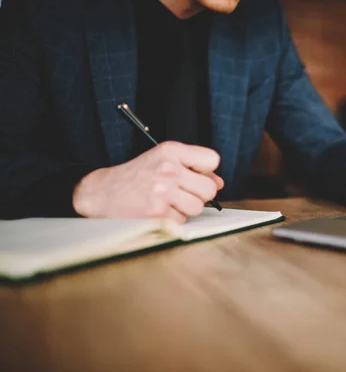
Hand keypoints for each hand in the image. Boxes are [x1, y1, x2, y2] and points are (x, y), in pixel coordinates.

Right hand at [73, 141, 223, 222]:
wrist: (101, 192)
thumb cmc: (136, 177)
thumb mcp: (163, 160)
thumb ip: (192, 168)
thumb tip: (219, 183)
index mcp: (171, 151)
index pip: (212, 160)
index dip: (207, 172)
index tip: (195, 176)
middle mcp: (168, 168)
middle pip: (209, 188)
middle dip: (199, 195)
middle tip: (181, 194)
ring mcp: (162, 191)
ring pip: (198, 207)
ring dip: (186, 209)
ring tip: (167, 202)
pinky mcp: (157, 212)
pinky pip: (182, 220)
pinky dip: (172, 219)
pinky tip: (157, 211)